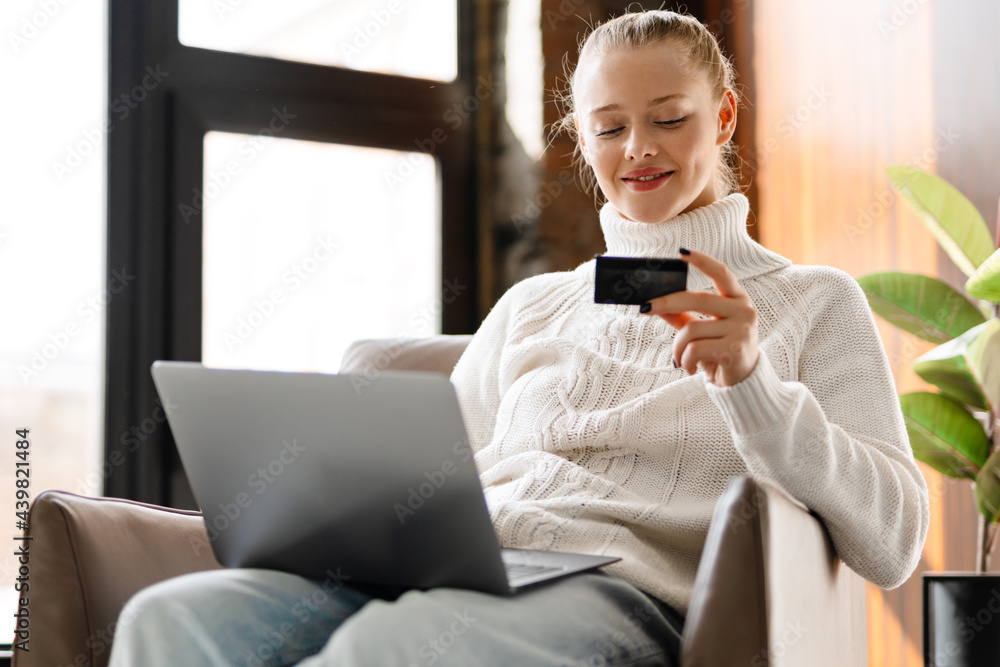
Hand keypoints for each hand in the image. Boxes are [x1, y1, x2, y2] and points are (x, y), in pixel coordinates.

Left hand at [640, 248, 758, 386]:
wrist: (743, 382)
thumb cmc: (722, 351)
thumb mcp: (704, 330)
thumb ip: (683, 315)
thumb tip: (654, 304)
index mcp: (738, 299)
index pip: (721, 273)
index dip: (702, 260)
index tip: (681, 252)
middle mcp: (743, 310)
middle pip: (696, 298)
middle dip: (665, 302)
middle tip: (645, 308)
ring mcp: (741, 330)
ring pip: (691, 329)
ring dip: (677, 347)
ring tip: (679, 359)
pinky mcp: (734, 350)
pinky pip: (695, 349)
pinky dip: (684, 360)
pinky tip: (688, 368)